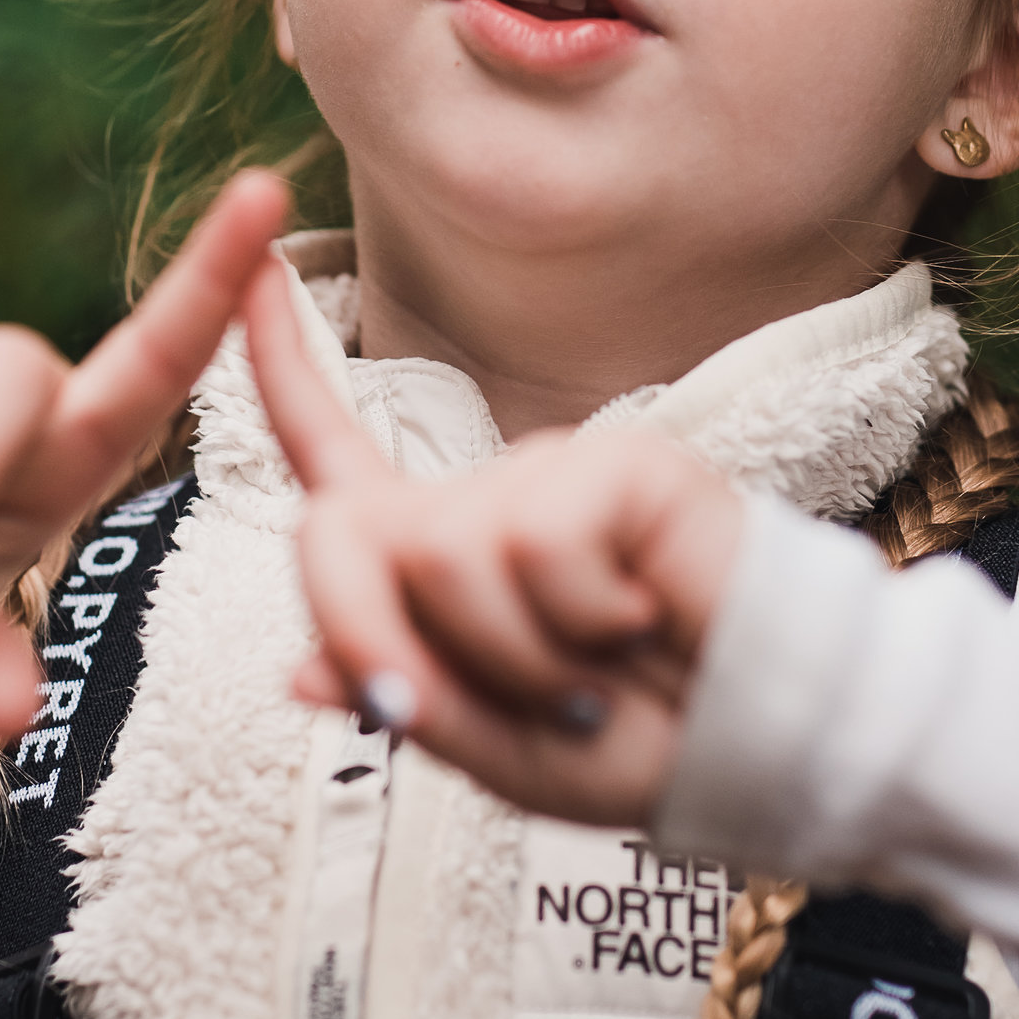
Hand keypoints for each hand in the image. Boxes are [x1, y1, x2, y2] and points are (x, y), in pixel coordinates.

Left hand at [244, 253, 744, 824]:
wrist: (766, 739)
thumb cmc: (642, 742)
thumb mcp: (496, 752)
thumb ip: (406, 703)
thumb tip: (300, 675)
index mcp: (435, 557)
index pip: (332, 455)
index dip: (281, 366)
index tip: (252, 266)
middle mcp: (480, 499)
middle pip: (344, 534)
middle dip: (384, 641)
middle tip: (499, 705)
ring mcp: (546, 473)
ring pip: (442, 553)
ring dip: (513, 651)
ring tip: (594, 666)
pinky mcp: (617, 465)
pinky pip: (535, 541)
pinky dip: (581, 616)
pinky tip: (640, 618)